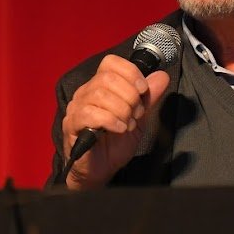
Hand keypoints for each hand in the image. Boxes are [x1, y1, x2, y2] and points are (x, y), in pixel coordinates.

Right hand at [61, 55, 170, 189]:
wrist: (101, 170)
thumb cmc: (115, 143)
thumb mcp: (139, 118)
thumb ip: (149, 98)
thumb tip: (161, 76)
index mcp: (100, 86)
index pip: (110, 63)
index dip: (130, 72)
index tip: (143, 90)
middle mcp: (85, 93)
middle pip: (107, 78)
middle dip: (129, 96)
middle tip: (136, 114)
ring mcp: (76, 108)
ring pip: (100, 94)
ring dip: (121, 110)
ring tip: (128, 124)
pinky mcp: (72, 125)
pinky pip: (90, 114)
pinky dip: (110, 120)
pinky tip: (119, 129)